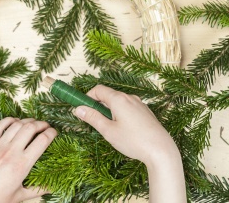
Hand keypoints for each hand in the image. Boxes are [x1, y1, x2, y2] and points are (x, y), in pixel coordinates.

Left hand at [0, 117, 56, 202]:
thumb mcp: (18, 197)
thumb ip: (37, 190)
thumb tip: (53, 188)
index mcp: (21, 165)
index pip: (42, 141)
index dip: (51, 133)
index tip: (55, 133)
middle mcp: (10, 152)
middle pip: (30, 128)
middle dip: (41, 124)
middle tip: (46, 126)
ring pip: (16, 125)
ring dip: (27, 120)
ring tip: (33, 122)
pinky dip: (8, 120)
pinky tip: (14, 121)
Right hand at [75, 85, 186, 202]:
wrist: (161, 150)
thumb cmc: (133, 140)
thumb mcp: (108, 130)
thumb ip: (92, 117)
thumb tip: (78, 109)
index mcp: (119, 99)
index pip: (98, 89)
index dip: (88, 97)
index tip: (83, 108)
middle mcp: (130, 97)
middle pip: (109, 95)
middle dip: (98, 104)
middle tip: (94, 120)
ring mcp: (139, 103)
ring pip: (118, 101)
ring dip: (109, 109)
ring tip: (108, 126)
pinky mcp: (145, 111)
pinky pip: (128, 106)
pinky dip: (120, 112)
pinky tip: (122, 128)